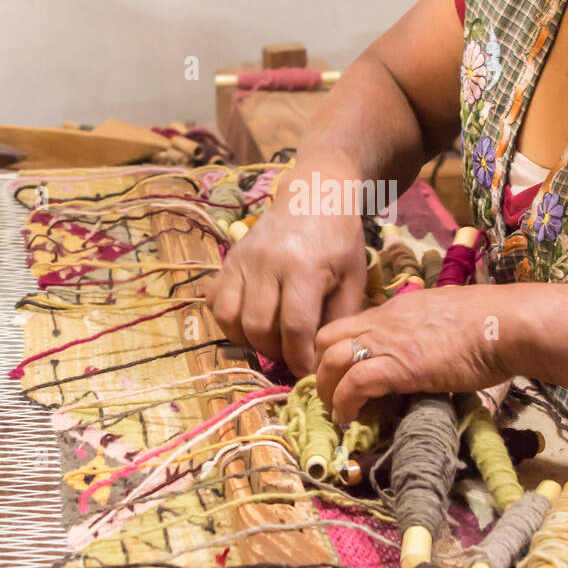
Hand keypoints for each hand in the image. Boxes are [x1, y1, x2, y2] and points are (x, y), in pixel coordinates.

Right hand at [205, 200, 366, 376]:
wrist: (313, 196)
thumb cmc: (339, 239)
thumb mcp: (352, 277)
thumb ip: (340, 317)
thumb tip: (324, 357)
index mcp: (303, 268)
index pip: (294, 327)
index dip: (299, 357)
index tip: (307, 371)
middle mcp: (267, 264)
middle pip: (258, 326)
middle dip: (274, 351)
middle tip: (290, 354)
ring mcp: (242, 261)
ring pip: (228, 317)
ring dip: (247, 339)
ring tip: (269, 340)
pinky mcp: (228, 260)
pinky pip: (214, 301)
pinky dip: (228, 321)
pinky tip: (250, 321)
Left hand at [314, 284, 516, 423]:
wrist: (505, 324)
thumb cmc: (489, 323)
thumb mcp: (445, 318)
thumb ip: (425, 331)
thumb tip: (427, 350)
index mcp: (395, 309)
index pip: (348, 324)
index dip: (336, 350)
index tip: (340, 374)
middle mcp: (383, 321)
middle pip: (327, 338)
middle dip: (320, 368)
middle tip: (330, 392)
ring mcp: (388, 343)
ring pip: (332, 360)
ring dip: (327, 389)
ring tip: (335, 411)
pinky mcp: (397, 367)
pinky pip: (354, 384)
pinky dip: (344, 403)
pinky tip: (349, 418)